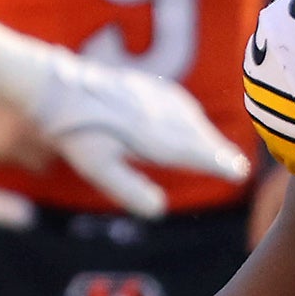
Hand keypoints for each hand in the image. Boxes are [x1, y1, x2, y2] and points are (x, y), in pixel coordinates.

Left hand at [23, 54, 245, 218]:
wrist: (57, 87)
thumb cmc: (76, 133)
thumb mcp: (97, 167)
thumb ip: (129, 189)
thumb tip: (158, 209)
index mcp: (155, 136)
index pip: (194, 153)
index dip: (218, 163)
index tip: (238, 173)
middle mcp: (161, 115)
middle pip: (197, 136)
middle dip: (218, 151)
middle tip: (237, 166)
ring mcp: (153, 97)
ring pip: (189, 118)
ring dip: (205, 133)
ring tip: (218, 149)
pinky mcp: (142, 86)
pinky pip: (176, 101)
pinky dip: (189, 114)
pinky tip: (188, 118)